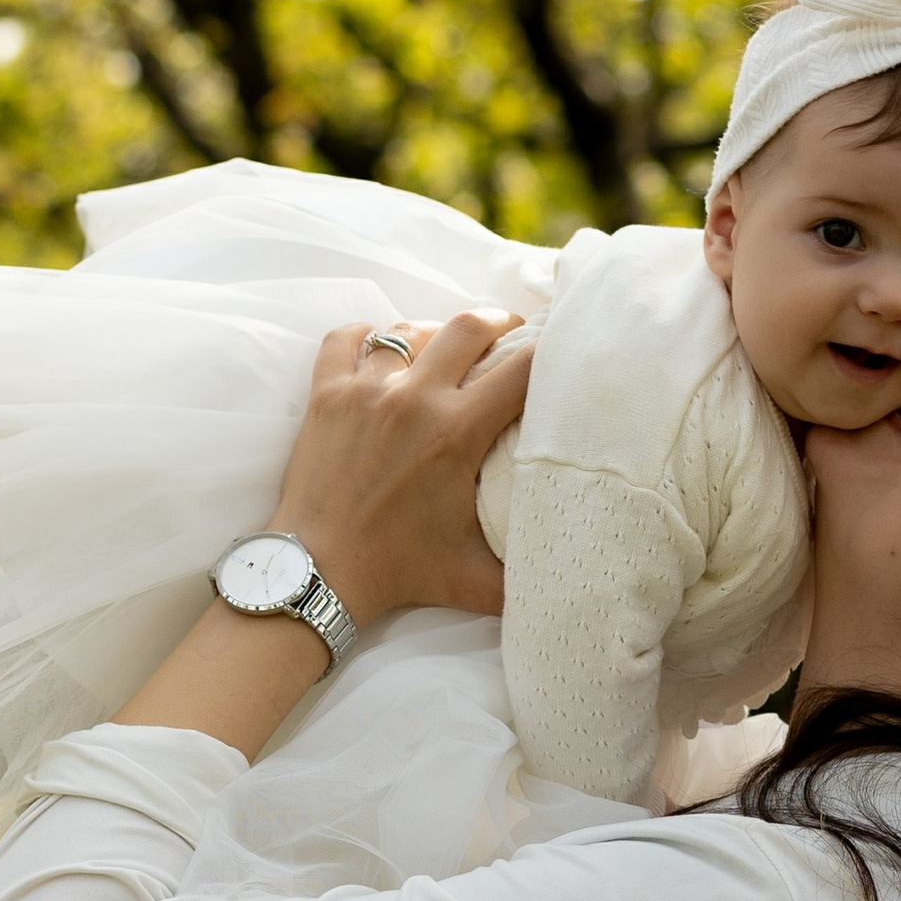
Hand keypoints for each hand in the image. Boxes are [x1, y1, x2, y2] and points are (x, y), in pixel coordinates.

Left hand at [111, 310, 530, 758]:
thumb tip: (579, 566)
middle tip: (506, 332)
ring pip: (409, 328)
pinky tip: (381, 350)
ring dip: (433, 333)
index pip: (521, 368)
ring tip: (445, 348)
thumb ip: (529, 570)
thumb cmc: (402, 574)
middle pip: (469, 324)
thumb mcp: (479, 578)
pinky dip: (366, 336)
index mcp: (457, 433)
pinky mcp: (325, 394)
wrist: (321, 572)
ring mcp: (365, 391)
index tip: (555, 350)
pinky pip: (346, 337)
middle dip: (497, 321)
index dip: (547, 350)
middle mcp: (414, 399)